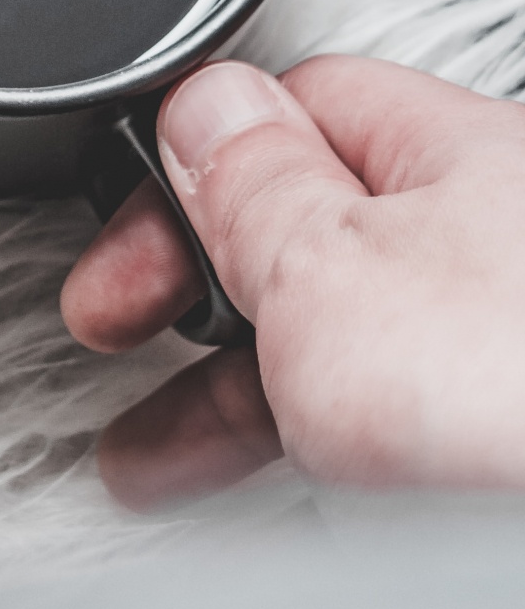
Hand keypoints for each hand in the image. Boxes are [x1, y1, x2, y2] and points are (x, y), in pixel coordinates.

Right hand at [61, 55, 524, 505]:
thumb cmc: (521, 407)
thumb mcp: (329, 274)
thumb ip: (254, 183)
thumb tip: (208, 107)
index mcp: (466, 152)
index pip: (302, 108)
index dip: (192, 171)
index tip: (127, 252)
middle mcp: (510, 236)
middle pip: (322, 230)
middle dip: (203, 293)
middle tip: (123, 343)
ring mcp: (518, 345)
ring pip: (360, 341)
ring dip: (244, 393)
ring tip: (160, 462)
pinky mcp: (515, 445)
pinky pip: (401, 425)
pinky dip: (320, 456)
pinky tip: (286, 500)